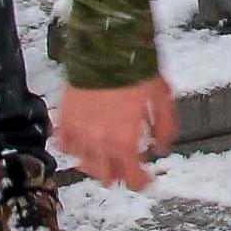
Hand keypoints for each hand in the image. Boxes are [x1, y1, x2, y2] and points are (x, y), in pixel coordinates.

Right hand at [53, 79, 178, 190]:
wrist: (105, 47)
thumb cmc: (134, 69)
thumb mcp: (162, 99)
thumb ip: (165, 128)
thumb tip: (162, 147)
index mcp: (126, 141)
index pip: (132, 179)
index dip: (142, 183)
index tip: (145, 180)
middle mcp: (100, 143)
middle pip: (107, 178)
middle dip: (119, 174)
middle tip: (126, 166)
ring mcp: (79, 133)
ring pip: (84, 165)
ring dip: (97, 164)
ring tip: (105, 155)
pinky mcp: (64, 120)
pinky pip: (64, 145)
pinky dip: (73, 147)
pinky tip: (83, 141)